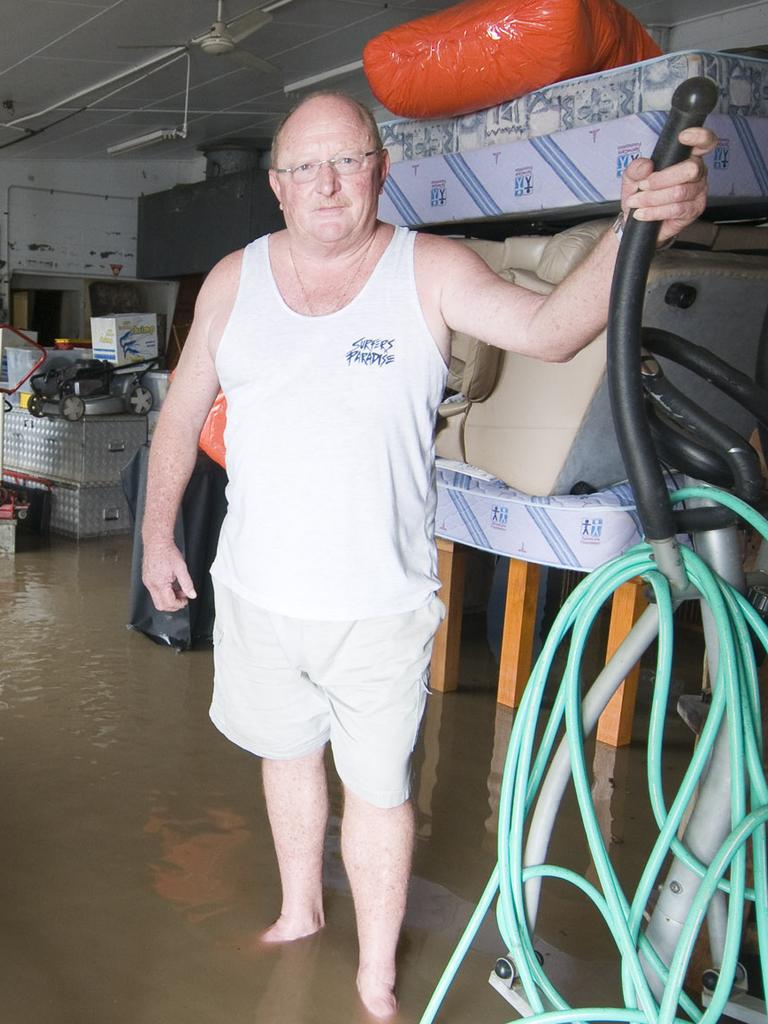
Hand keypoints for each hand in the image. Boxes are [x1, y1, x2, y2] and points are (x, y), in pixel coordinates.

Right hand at [142, 541, 196, 611]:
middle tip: (183, 597)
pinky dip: (164, 592)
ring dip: (169, 598)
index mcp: (159, 583)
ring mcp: (147, 582)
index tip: (186, 600)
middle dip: (173, 604)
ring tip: (179, 589)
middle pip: (161, 605)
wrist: (157, 542)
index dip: (179, 604)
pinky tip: (172, 585)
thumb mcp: (181, 568)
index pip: (169, 602)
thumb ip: (187, 583)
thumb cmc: (167, 552)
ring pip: (157, 599)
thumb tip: (192, 594)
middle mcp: (151, 584)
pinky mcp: (147, 579)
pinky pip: (155, 592)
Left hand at [620, 127, 716, 243]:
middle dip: (661, 179)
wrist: (639, 218)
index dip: (699, 137)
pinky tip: (642, 213)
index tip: (683, 137)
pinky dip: (655, 211)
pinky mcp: (694, 210)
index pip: (705, 142)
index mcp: (687, 157)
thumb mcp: (632, 177)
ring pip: (680, 192)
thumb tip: (646, 165)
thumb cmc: (641, 193)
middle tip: (642, 186)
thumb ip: (636, 168)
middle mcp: (698, 172)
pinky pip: (677, 209)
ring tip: (636, 202)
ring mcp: (699, 191)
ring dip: (653, 198)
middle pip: (690, 169)